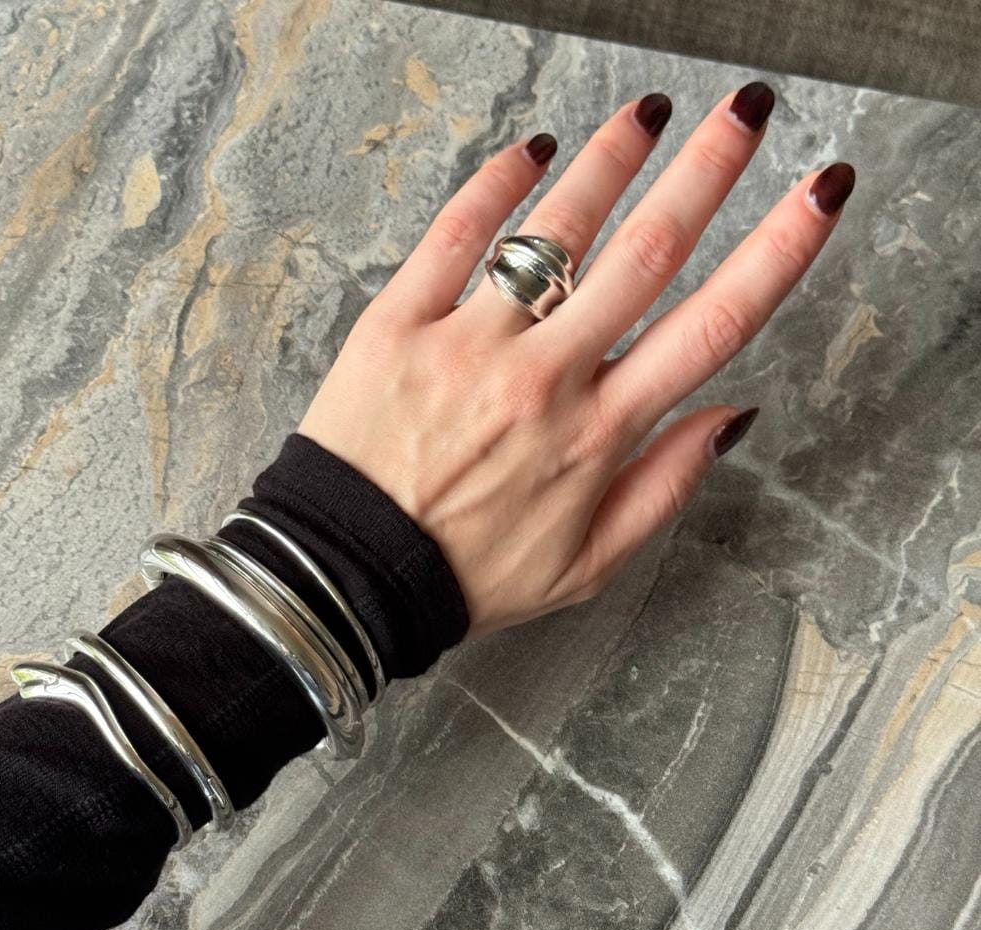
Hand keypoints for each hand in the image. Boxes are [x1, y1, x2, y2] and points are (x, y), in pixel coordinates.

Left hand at [298, 83, 854, 640]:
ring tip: (646, 116)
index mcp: (598, 435)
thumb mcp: (586, 566)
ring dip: (611, 162)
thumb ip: (663, 489)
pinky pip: (455, 236)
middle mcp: (544, 378)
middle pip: (647, 253)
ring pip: (555, 230)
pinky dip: (495, 184)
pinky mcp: (398, 325)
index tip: (816, 195)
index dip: (777, 252)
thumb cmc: (467, 575)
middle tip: (745, 114)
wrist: (349, 579)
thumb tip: (730, 415)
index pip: (712, 326)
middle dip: (708, 171)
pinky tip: (530, 153)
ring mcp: (469, 345)